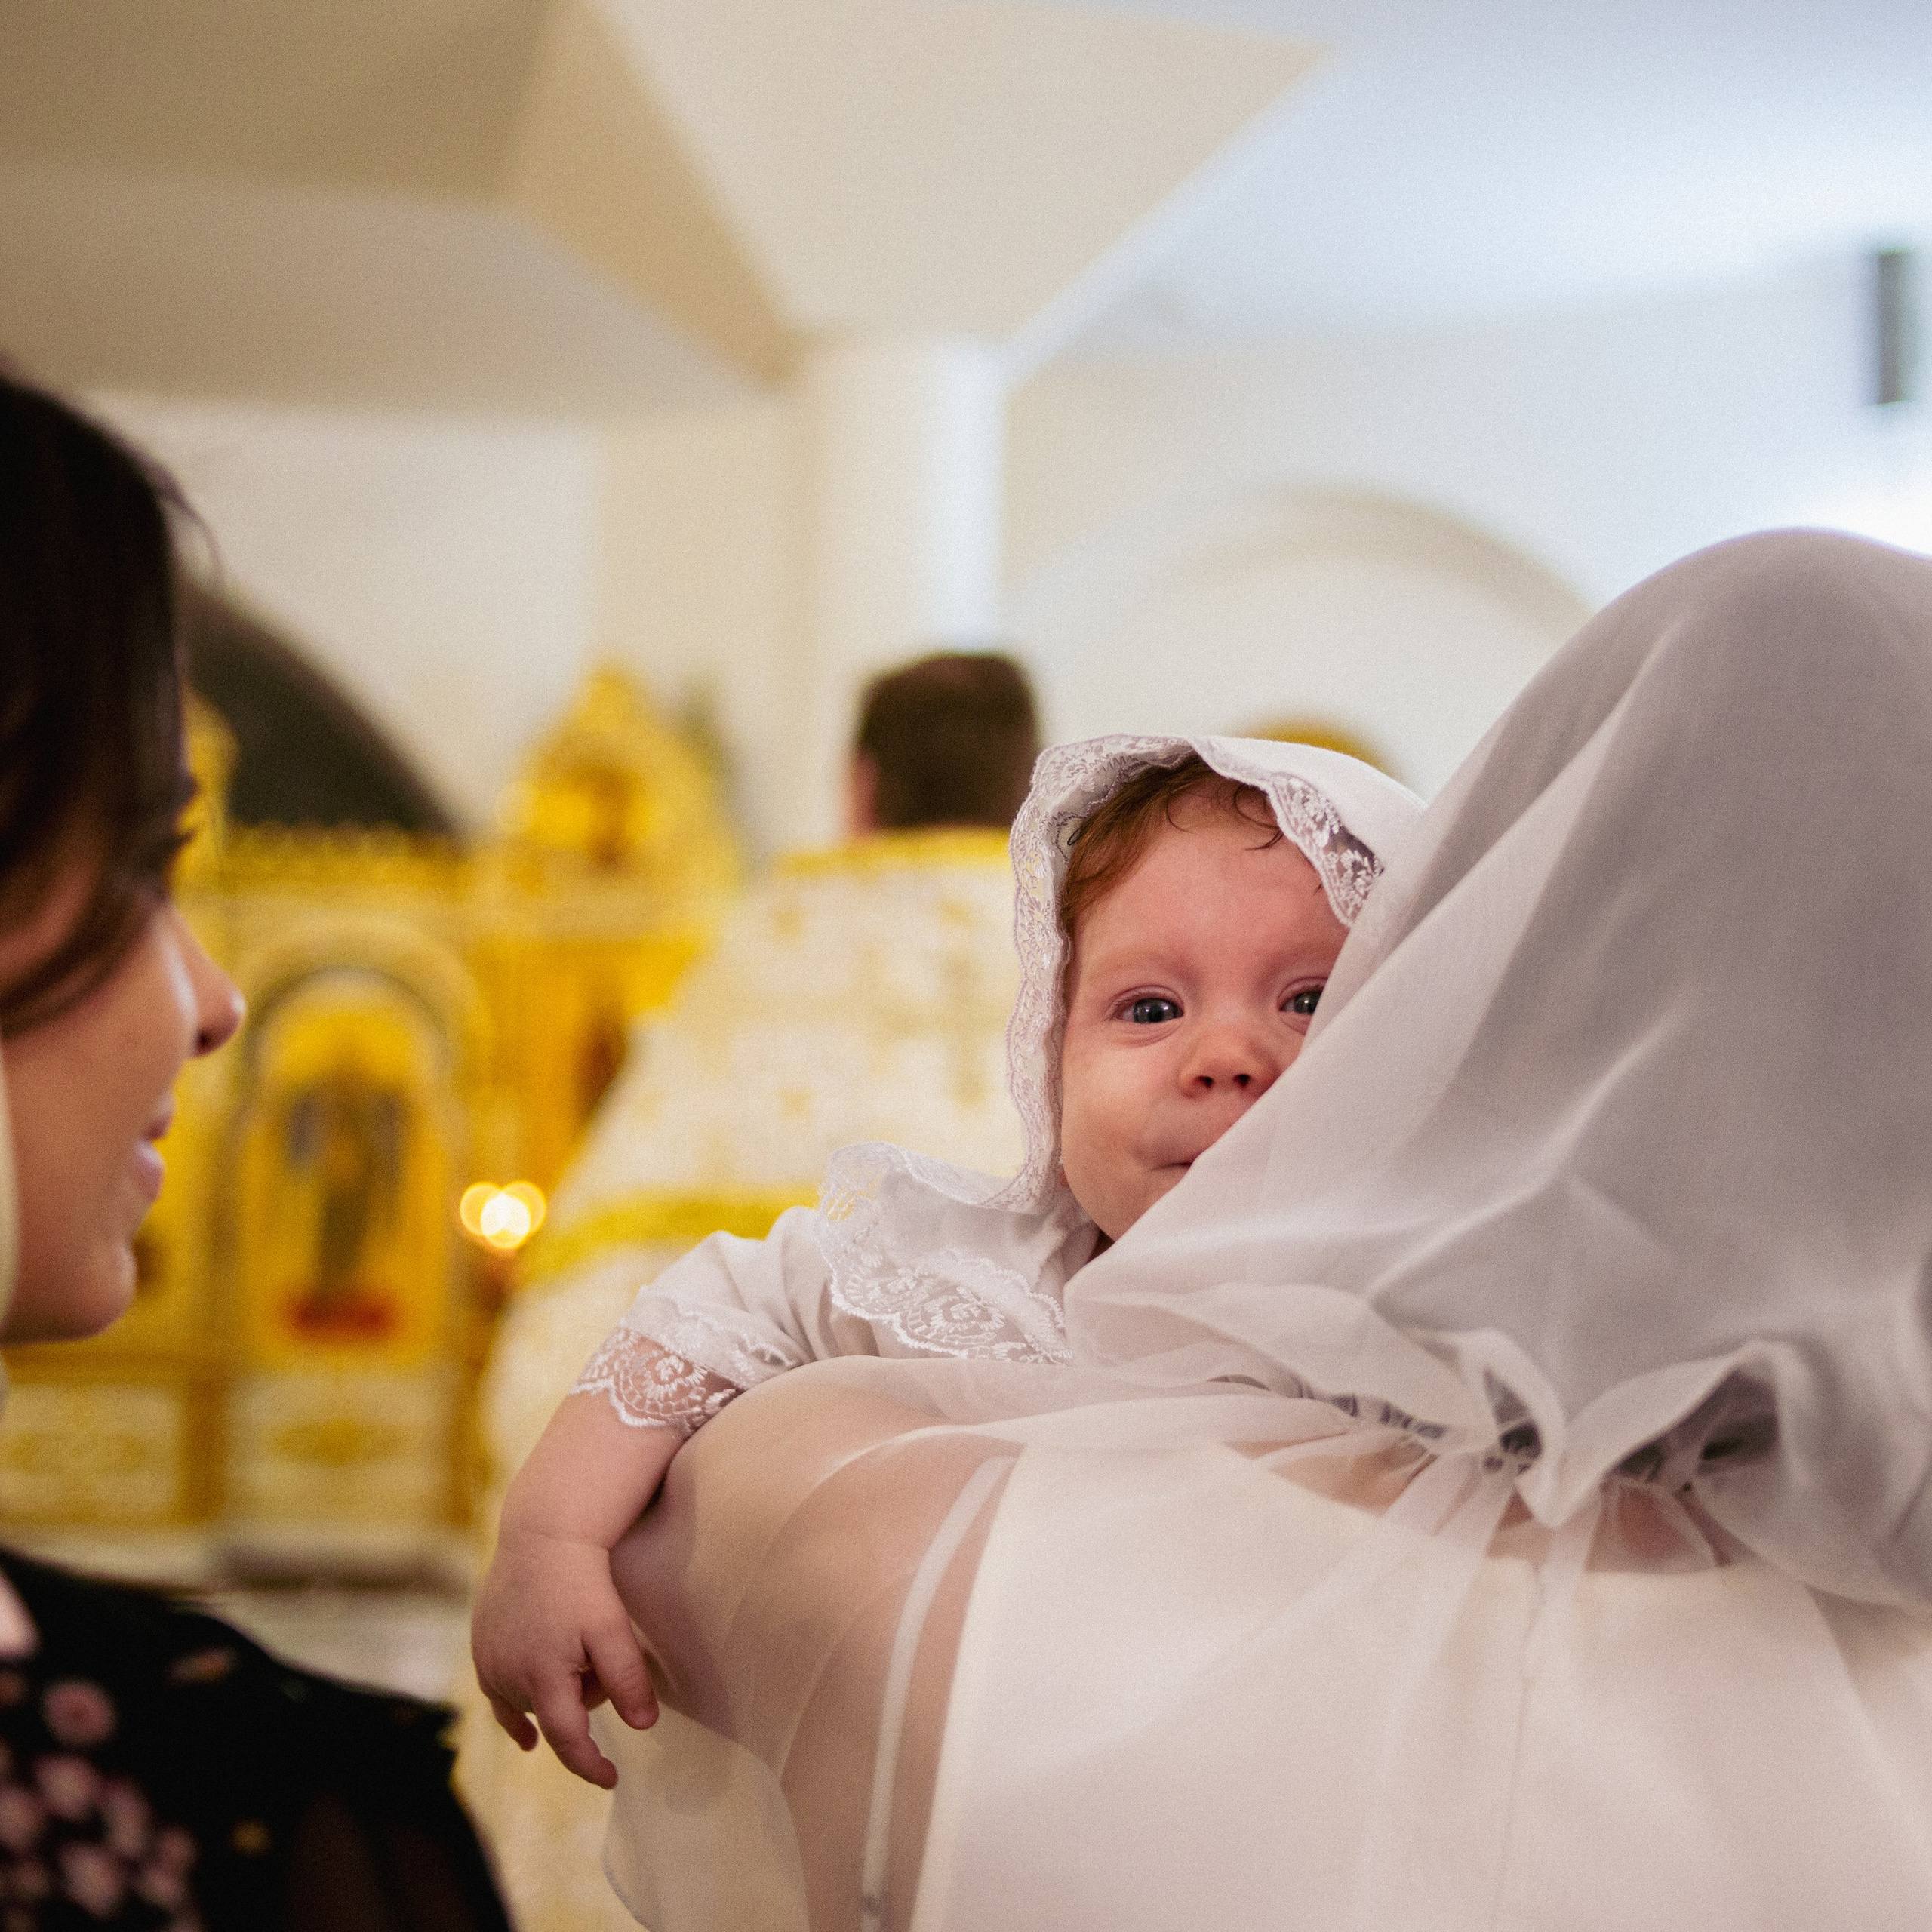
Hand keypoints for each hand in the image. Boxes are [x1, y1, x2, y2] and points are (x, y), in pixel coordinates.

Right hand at [471, 1527, 658, 1787]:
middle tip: (598, 1653)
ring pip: (530, 1702)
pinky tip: (526, 1737)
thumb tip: (643, 1726)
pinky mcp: (480, 1649)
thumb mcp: (612, 1629)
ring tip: (572, 1644)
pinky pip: (499, 1694)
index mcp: (541, 1679)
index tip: (612, 1780)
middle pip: (554, 1714)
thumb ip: (627, 1679)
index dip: (590, 1765)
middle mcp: (507, 1679)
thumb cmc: (581, 1582)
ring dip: (554, 1691)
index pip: (568, 1741)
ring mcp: (489, 1664)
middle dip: (581, 1699)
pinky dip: (517, 1710)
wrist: (541, 1536)